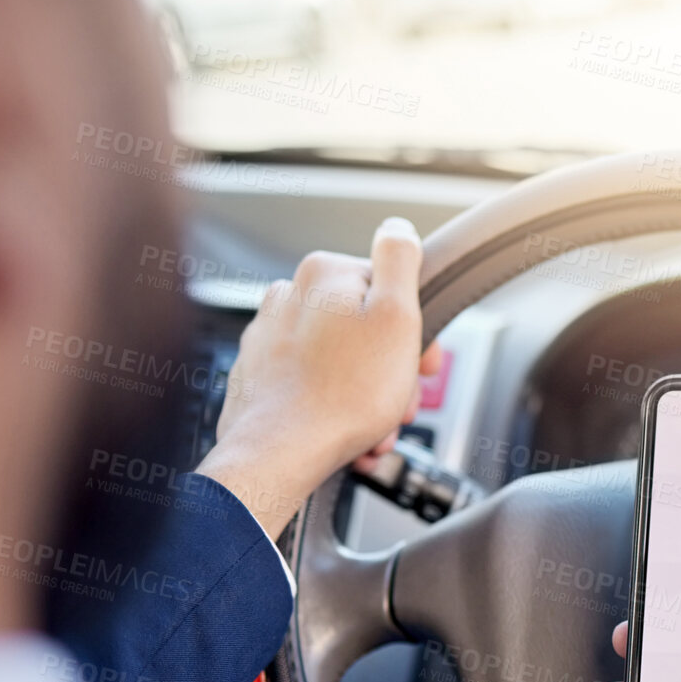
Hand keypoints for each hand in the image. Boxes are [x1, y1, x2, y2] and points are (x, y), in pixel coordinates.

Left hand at [197, 217, 443, 536]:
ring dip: (367, 396)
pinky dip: (334, 408)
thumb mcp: (396, 316)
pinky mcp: (259, 375)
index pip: (388, 290)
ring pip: (340, 362)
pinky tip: (346, 433)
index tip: (421, 365)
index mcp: (323, 273)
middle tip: (398, 403)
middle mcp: (288, 296)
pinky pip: (312, 385)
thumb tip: (397, 228)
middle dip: (390, 371)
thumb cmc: (341, 395)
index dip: (414, 332)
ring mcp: (268, 337)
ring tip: (372, 427)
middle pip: (364, 329)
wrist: (279, 454)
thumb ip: (399, 259)